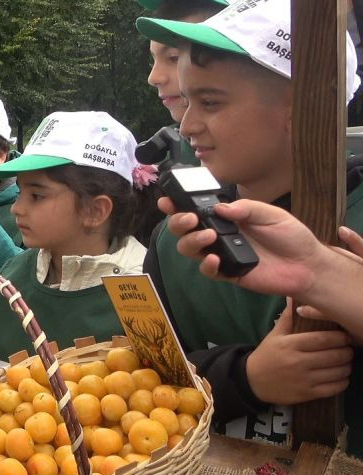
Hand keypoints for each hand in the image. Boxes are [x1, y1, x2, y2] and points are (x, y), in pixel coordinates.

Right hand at [159, 196, 332, 297]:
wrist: (308, 265)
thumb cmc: (291, 237)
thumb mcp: (272, 214)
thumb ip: (246, 209)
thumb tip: (219, 207)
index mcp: (227, 218)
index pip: (196, 209)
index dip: (178, 205)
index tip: (167, 201)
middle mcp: (218, 235)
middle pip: (184, 229)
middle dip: (179, 222)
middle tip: (190, 219)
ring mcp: (221, 254)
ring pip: (189, 249)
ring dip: (191, 241)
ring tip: (207, 236)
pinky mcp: (228, 273)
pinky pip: (208, 270)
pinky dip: (207, 265)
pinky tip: (216, 259)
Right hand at [246, 305, 352, 404]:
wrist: (252, 381)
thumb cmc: (267, 355)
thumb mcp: (275, 335)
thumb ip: (288, 317)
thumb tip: (293, 296)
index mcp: (290, 345)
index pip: (323, 339)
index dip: (339, 337)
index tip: (345, 336)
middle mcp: (298, 362)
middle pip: (334, 355)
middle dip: (347, 351)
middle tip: (348, 349)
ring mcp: (303, 379)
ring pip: (337, 372)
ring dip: (347, 366)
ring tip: (345, 362)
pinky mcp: (307, 394)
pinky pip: (334, 388)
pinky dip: (343, 382)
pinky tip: (340, 376)